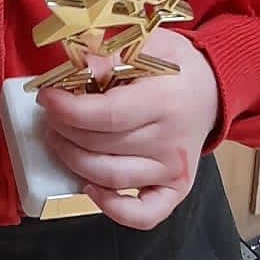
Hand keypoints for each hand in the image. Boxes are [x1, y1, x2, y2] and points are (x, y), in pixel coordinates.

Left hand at [37, 29, 220, 228]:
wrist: (213, 88)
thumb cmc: (174, 65)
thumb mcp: (147, 44)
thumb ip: (110, 55)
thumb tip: (77, 66)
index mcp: (165, 100)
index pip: (108, 115)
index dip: (69, 110)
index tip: (46, 98)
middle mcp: (171, 141)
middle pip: (102, 146)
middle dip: (64, 131)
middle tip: (51, 115)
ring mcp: (174, 170)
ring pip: (110, 178)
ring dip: (73, 161)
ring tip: (59, 139)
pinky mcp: (176, 190)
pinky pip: (143, 215)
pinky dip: (112, 208)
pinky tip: (89, 186)